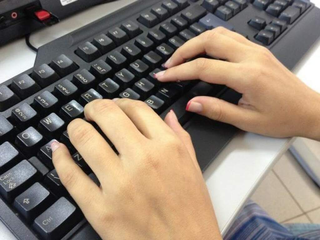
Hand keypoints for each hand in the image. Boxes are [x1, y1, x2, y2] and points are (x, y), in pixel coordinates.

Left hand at [51, 99, 220, 239]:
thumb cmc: (192, 212)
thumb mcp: (194, 169)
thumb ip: (180, 137)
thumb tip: (168, 114)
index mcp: (168, 147)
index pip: (136, 108)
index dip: (120, 102)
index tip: (114, 106)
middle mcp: (143, 159)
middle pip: (107, 115)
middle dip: (93, 108)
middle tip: (90, 113)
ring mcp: (119, 184)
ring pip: (84, 139)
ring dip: (75, 128)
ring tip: (75, 129)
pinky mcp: (100, 210)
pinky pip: (71, 176)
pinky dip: (60, 159)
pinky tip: (59, 151)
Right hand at [155, 27, 319, 139]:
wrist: (310, 110)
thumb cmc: (284, 118)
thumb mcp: (247, 121)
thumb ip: (217, 110)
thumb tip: (192, 103)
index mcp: (247, 76)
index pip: (203, 67)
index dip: (179, 71)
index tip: (163, 75)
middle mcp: (251, 57)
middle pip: (208, 41)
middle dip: (183, 50)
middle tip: (169, 64)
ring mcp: (256, 50)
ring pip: (219, 34)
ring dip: (196, 42)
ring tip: (182, 56)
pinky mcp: (259, 50)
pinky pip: (230, 36)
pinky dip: (211, 40)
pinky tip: (204, 51)